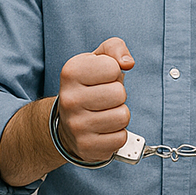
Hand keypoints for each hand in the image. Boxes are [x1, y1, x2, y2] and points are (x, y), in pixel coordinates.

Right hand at [56, 37, 133, 162]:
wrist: (67, 121)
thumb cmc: (89, 86)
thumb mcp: (98, 59)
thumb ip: (115, 48)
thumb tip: (127, 62)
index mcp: (71, 72)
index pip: (113, 68)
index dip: (114, 72)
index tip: (102, 78)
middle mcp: (69, 99)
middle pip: (119, 94)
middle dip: (118, 95)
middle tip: (104, 98)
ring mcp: (76, 125)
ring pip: (122, 116)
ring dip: (119, 115)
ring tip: (104, 113)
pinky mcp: (86, 146)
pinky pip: (120, 138)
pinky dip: (117, 134)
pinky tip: (103, 129)